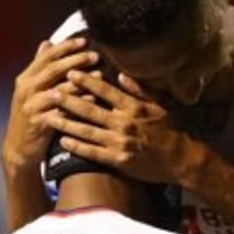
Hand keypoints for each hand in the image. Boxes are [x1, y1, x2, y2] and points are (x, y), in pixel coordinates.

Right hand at [1, 37, 98, 170]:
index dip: (65, 47)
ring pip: (59, 89)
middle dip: (76, 60)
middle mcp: (26, 90)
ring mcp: (31, 107)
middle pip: (53, 70)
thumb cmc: (30, 116)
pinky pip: (62, 111)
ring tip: (100, 76)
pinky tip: (93, 99)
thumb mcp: (31, 90)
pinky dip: (78, 104)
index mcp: (25, 78)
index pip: (46, 56)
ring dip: (81, 82)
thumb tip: (47, 42)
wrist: (19, 148)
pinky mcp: (39, 123)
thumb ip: (39, 67)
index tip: (84, 41)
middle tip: (95, 56)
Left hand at [46, 70, 203, 183]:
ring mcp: (120, 143)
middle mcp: (125, 124)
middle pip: (90, 109)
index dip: (86, 81)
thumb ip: (140, 90)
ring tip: (48, 115)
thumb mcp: (162, 105)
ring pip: (87, 131)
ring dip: (66, 123)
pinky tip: (63, 140)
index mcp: (134, 107)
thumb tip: (122, 74)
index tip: (70, 73)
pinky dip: (77, 146)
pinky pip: (93, 152)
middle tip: (50, 92)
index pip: (105, 90)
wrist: (184, 159)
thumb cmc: (175, 130)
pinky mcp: (119, 160)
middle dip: (68, 100)